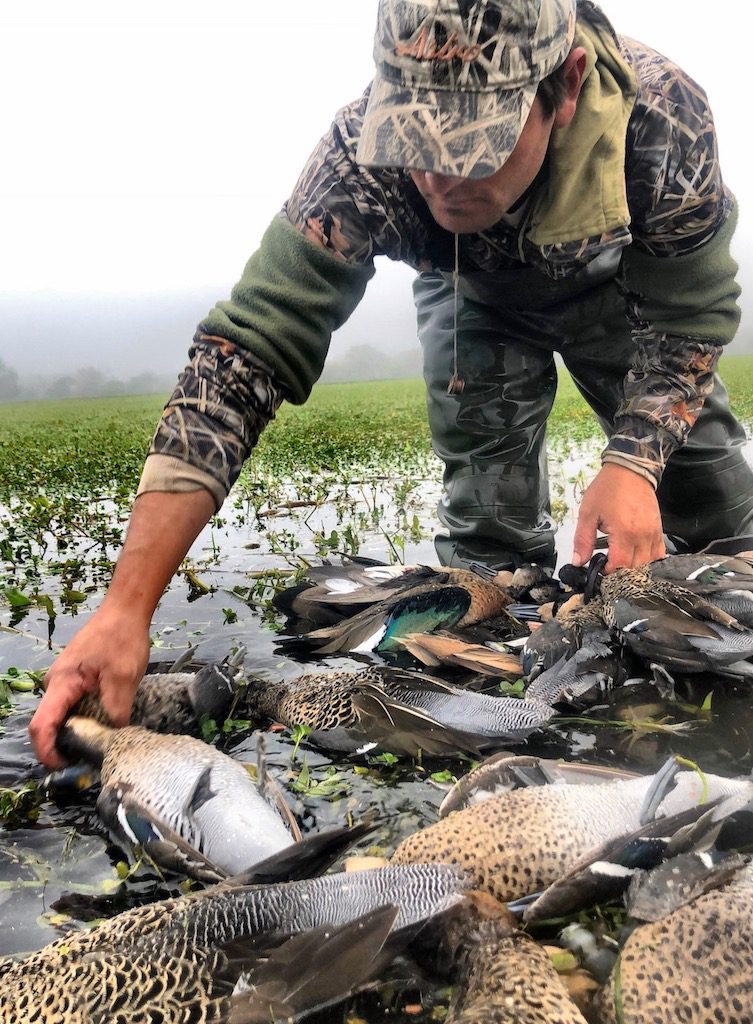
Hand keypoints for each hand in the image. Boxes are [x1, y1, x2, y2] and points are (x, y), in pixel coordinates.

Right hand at [29, 609, 149, 767]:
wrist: (125, 610)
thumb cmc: (122, 639)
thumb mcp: (123, 677)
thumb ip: (116, 710)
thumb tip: (114, 736)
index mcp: (62, 683)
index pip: (42, 725)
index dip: (47, 751)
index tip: (65, 766)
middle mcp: (56, 683)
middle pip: (50, 723)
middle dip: (64, 745)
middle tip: (89, 759)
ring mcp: (64, 680)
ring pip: (63, 714)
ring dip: (76, 730)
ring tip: (100, 742)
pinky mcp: (76, 677)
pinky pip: (72, 704)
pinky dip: (83, 717)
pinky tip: (103, 721)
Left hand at [571, 463, 665, 572]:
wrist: (630, 470)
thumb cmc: (607, 489)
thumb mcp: (588, 513)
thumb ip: (583, 540)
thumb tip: (578, 562)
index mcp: (624, 532)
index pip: (619, 566)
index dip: (608, 573)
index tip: (599, 569)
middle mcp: (642, 536)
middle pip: (635, 568)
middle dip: (620, 573)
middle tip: (608, 568)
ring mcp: (653, 533)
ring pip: (648, 564)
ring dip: (635, 568)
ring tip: (620, 563)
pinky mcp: (658, 530)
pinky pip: (658, 553)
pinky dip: (648, 560)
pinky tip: (635, 557)